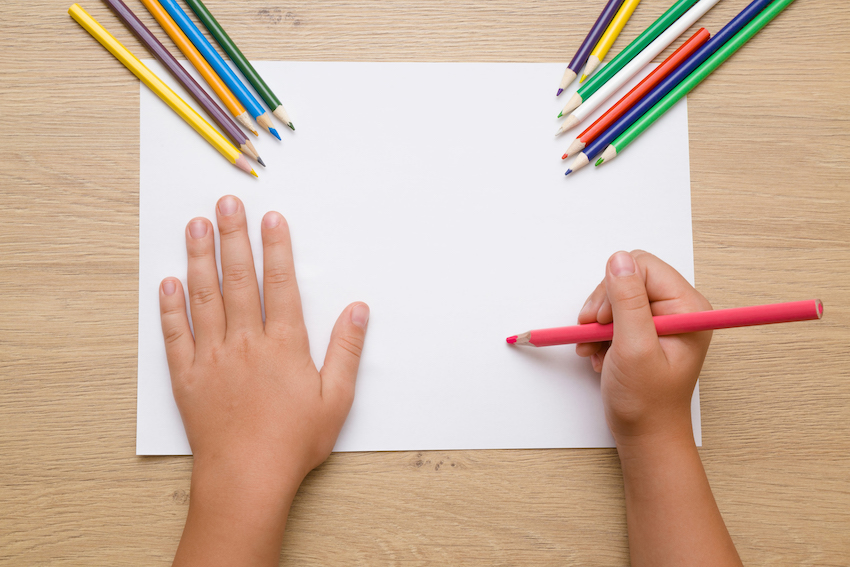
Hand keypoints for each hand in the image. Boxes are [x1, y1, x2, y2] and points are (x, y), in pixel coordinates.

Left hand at [158, 195, 368, 565]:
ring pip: (204, 298)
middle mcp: (245, 343)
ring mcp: (212, 357)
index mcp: (283, 345)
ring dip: (199, 258)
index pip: (279, 284)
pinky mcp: (187, 377)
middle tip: (225, 204)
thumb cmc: (293, 442)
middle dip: (233, 237)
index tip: (269, 218)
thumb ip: (347, 351)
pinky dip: (171, 307)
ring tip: (195, 226)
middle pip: (238, 280)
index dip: (275, 248)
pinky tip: (168, 282)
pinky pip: (176, 335)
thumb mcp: (336, 399)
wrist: (246, 479)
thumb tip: (358, 311)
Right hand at [576, 252, 740, 566]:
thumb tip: (618, 259)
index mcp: (688, 309)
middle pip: (628, 278)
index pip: (643, 267)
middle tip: (595, 333)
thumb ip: (626, 301)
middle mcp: (678, 309)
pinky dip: (599, 332)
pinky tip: (599, 352)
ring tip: (596, 348)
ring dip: (597, 321)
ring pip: (616, 295)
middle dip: (604, 306)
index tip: (603, 319)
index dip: (615, 288)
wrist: (645, 436)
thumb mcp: (633, 348)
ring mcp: (661, 320)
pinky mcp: (645, 330)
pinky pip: (614, 314)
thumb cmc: (647, 402)